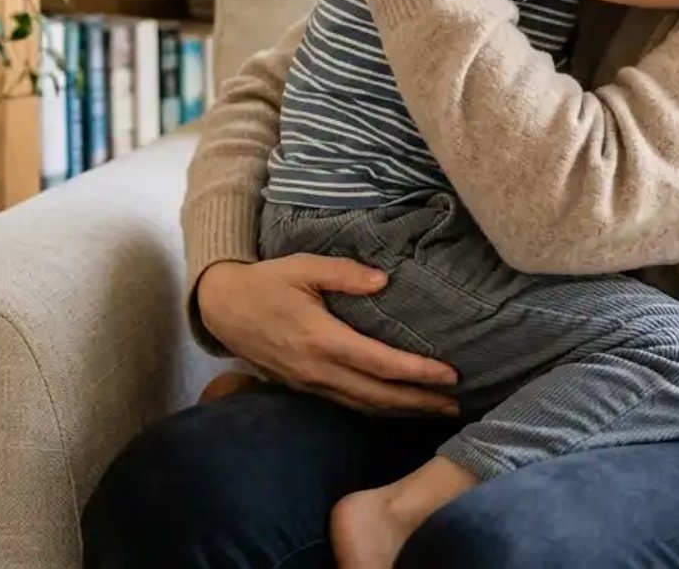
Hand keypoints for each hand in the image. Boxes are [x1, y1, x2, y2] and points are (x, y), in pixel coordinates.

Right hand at [195, 257, 459, 415]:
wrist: (223, 309)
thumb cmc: (267, 282)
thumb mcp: (303, 266)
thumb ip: (344, 273)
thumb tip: (384, 280)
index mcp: (322, 339)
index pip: (380, 363)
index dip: (418, 372)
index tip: (450, 374)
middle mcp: (319, 370)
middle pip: (379, 395)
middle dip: (419, 402)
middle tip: (456, 404)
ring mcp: (310, 384)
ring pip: (364, 406)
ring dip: (402, 411)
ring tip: (436, 410)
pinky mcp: (305, 388)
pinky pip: (348, 404)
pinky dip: (377, 409)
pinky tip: (397, 408)